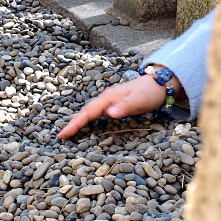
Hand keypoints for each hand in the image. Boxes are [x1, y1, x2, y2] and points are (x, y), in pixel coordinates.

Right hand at [56, 73, 179, 139]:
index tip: (63, 134)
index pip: (87, 112)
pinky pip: (96, 114)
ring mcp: (109, 101)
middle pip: (85, 112)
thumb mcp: (138, 100)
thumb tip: (109, 113)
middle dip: (72, 124)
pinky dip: (87, 120)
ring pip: (89, 112)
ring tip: (68, 133)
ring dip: (78, 122)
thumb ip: (124, 106)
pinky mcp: (113, 105)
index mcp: (108, 98)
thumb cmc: (149, 92)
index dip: (75, 124)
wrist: (159, 83)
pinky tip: (85, 126)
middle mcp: (105, 99)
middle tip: (61, 136)